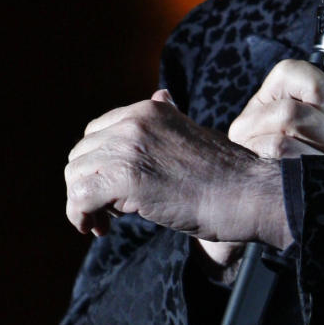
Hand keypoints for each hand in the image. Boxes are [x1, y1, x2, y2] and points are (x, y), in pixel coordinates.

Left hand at [65, 91, 288, 246]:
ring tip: (103, 223)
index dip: (96, 165)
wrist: (249, 193)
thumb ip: (168, 122)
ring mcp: (128, 147)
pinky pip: (79, 197)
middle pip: (79, 155)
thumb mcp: (194, 133)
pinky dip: (79, 216)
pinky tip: (98, 228)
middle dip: (87, 185)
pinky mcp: (125, 177)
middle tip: (106, 214)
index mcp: (149, 109)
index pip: (95, 133)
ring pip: (74, 176)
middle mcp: (134, 121)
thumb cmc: (227, 174)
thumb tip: (160, 95)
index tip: (109, 191)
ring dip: (82, 204)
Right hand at [197, 61, 323, 265]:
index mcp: (270, 99)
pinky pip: (278, 176)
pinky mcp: (245, 180)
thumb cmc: (301, 164)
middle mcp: (249, 121)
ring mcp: (244, 150)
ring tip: (323, 169)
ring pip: (283, 146)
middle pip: (292, 113)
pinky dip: (305, 179)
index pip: (287, 72)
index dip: (317, 87)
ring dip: (316, 160)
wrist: (266, 208)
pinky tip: (313, 184)